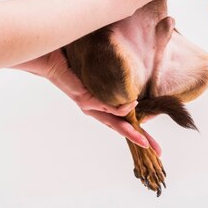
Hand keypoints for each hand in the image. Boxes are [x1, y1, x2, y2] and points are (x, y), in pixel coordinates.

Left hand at [12, 50, 160, 154]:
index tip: (152, 139)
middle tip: (156, 151)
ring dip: (131, 131)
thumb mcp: (98, 68)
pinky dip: (121, 107)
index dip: (137, 129)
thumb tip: (129, 61)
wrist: (50, 56)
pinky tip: (133, 104)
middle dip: (138, 138)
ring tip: (144, 140)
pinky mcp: (84, 99)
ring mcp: (89, 105)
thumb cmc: (71, 59)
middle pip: (120, 128)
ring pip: (114, 122)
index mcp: (98, 103)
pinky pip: (106, 106)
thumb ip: (111, 71)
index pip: (121, 119)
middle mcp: (94, 108)